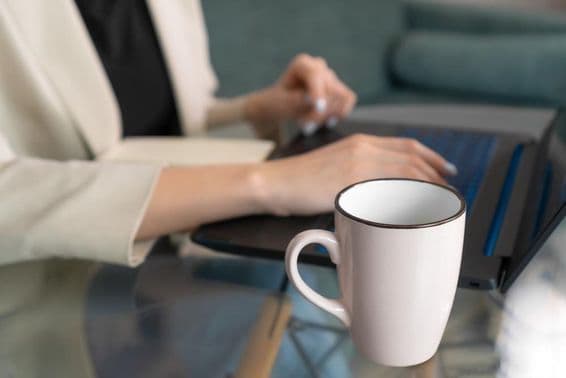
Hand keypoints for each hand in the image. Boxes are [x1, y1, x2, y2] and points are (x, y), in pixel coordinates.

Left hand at [244, 54, 356, 131]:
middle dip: (319, 112)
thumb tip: (312, 99)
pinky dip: (338, 114)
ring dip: (326, 115)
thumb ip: (296, 100)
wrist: (281, 107)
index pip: (315, 75)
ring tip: (309, 124)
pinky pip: (348, 100)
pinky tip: (325, 122)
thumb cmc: (278, 103)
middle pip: (329, 88)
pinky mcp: (339, 89)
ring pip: (340, 96)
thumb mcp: (281, 103)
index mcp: (302, 64)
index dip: (319, 91)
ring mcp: (331, 77)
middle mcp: (319, 66)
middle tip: (304, 126)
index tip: (318, 108)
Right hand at [253, 134, 454, 215]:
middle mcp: (363, 148)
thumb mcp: (335, 168)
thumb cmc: (300, 180)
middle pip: (412, 158)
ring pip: (406, 172)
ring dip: (428, 188)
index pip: (407, 146)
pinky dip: (406, 199)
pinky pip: (387, 189)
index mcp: (361, 142)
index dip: (433, 158)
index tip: (447, 171)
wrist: (274, 182)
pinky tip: (415, 211)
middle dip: (437, 175)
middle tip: (450, 192)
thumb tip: (383, 190)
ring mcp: (357, 164)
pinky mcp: (349, 182)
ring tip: (439, 204)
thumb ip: (360, 173)